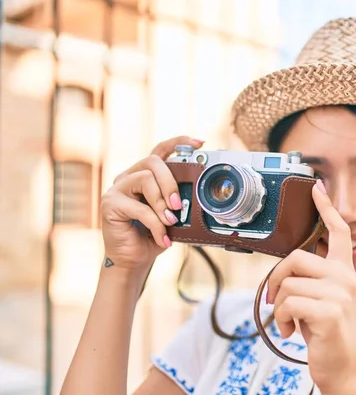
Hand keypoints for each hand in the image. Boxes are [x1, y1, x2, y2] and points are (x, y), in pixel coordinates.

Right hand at [100, 136, 203, 274]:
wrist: (134, 260)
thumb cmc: (153, 236)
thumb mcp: (171, 215)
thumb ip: (178, 200)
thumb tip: (195, 195)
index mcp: (145, 175)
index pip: (160, 151)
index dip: (179, 142)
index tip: (199, 143)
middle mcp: (129, 176)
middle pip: (153, 162)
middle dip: (170, 182)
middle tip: (178, 205)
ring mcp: (117, 188)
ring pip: (145, 179)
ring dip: (161, 202)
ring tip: (170, 221)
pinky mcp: (110, 203)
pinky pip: (139, 207)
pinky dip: (155, 224)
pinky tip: (162, 238)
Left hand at [267, 180, 355, 392]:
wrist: (343, 370)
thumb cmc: (327, 335)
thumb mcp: (322, 301)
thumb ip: (311, 280)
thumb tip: (283, 270)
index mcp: (344, 271)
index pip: (338, 231)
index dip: (326, 207)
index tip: (316, 187)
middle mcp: (345, 277)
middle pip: (295, 257)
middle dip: (275, 279)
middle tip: (275, 300)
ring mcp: (339, 293)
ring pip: (287, 283)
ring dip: (280, 308)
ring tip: (290, 323)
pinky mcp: (330, 311)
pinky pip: (288, 303)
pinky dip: (282, 321)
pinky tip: (292, 332)